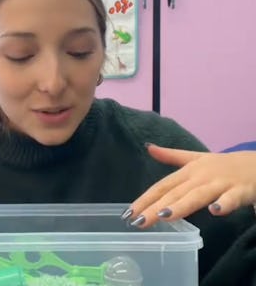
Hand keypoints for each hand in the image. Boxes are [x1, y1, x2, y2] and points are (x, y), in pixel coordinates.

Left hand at [126, 144, 255, 227]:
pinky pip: (231, 198)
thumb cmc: (221, 164)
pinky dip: (224, 204)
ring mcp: (219, 183)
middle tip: (138, 222)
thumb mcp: (194, 157)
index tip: (129, 213)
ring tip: (164, 216)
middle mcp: (200, 176)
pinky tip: (215, 211)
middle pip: (175, 193)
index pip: (162, 186)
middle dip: (155, 208)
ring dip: (182, 205)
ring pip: (198, 195)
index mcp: (188, 171)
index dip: (145, 198)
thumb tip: (148, 147)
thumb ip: (171, 156)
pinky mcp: (240, 190)